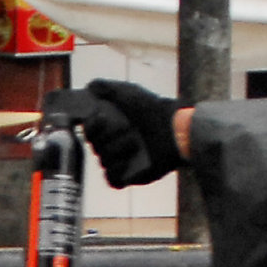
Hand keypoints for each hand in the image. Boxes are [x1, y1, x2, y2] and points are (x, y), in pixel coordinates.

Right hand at [43, 79, 182, 187]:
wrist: (176, 130)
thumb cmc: (154, 110)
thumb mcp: (130, 94)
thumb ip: (108, 89)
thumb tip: (90, 86)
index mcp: (113, 127)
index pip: (90, 131)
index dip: (91, 127)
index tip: (99, 118)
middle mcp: (116, 144)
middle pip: (95, 147)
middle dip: (107, 137)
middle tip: (125, 129)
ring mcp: (123, 161)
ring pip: (104, 161)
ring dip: (117, 149)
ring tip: (135, 143)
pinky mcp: (131, 176)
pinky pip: (112, 181)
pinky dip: (116, 172)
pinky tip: (126, 163)